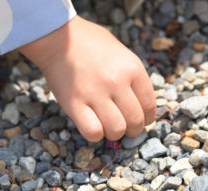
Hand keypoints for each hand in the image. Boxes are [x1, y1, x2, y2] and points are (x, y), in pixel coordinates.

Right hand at [19, 16, 155, 141]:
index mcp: (132, 68)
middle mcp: (117, 83)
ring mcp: (95, 94)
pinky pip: (92, 132)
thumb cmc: (88, 42)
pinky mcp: (74, 105)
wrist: (58, 38)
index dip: (147, 118)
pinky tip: (92, 127)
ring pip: (116, 130)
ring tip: (108, 128)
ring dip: (114, 134)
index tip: (140, 120)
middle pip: (135, 121)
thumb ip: (131, 76)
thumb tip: (137, 102)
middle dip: (133, 130)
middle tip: (125, 128)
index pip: (149, 105)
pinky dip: (95, 135)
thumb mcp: (120, 52)